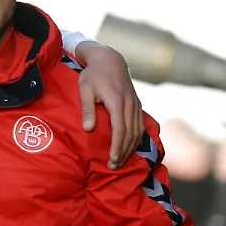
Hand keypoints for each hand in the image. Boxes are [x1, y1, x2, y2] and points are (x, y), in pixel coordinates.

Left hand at [76, 41, 143, 168]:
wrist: (109, 60)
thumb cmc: (93, 75)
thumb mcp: (85, 89)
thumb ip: (87, 109)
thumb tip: (89, 129)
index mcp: (118, 102)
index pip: (120, 130)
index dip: (117, 147)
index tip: (112, 161)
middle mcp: (130, 104)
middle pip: (130, 134)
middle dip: (124, 152)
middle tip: (114, 166)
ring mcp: (135, 104)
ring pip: (137, 130)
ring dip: (131, 147)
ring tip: (121, 160)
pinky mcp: (136, 104)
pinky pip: (140, 124)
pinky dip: (137, 138)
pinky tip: (131, 147)